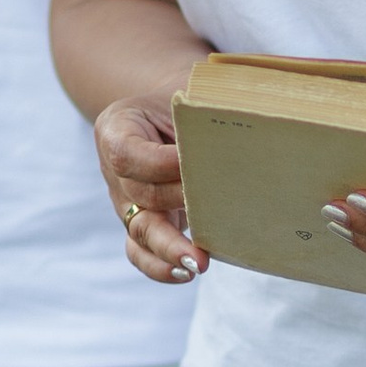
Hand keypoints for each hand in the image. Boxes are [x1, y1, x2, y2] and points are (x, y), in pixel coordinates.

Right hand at [95, 97, 202, 285]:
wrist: (169, 115)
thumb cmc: (185, 102)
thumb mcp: (187, 93)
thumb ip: (204, 106)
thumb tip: (250, 127)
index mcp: (116, 128)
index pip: (129, 154)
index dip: (163, 164)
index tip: (197, 167)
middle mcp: (115, 170)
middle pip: (140, 195)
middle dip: (179, 203)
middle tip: (214, 211)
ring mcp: (125, 202)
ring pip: (140, 231)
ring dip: (170, 249)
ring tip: (197, 263)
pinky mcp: (140, 224)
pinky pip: (140, 252)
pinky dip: (160, 267)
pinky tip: (186, 273)